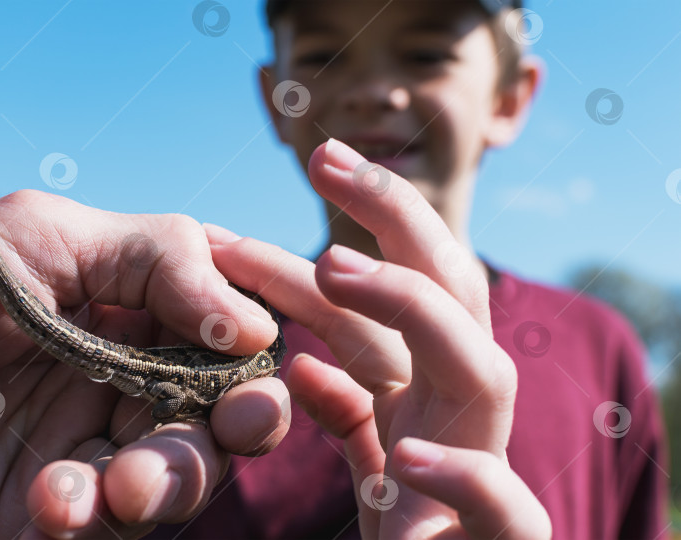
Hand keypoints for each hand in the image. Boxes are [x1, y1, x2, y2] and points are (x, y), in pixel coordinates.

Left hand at [0, 187, 288, 538]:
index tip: (266, 369)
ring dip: (166, 484)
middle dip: (233, 431)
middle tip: (234, 428)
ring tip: (119, 485)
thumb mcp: (47, 232)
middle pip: (213, 420)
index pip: (221, 341)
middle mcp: (114, 381)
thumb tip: (259, 326)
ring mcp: (78, 447)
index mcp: (127, 313)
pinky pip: (101, 530)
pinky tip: (53, 501)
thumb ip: (162, 260)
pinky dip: (93, 520)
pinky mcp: (37, 512)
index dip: (255, 359)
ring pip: (171, 481)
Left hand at [205, 139, 550, 538]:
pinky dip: (461, 472)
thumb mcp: (369, 461)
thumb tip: (303, 364)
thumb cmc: (408, 535)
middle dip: (392, 215)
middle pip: (444, 291)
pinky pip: (498, 501)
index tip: (301, 171)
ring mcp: (484, 465)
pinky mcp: (503, 538)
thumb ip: (347, 412)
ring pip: (475, 366)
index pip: (384, 295)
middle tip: (325, 156)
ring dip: (408, 307)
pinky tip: (407, 454)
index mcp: (425, 389)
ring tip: (330, 266)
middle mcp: (459, 410)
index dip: (345, 232)